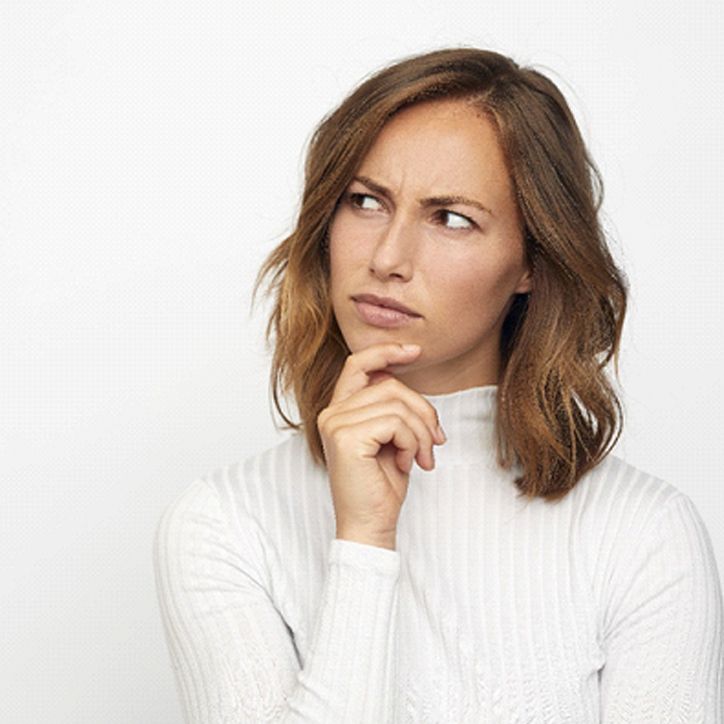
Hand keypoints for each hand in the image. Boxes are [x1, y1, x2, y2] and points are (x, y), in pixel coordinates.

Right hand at [317, 342, 446, 548]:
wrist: (371, 524)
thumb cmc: (382, 485)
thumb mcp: (392, 438)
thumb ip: (393, 407)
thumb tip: (405, 379)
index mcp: (340, 410)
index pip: (358, 364)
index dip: (386, 351)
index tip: (415, 351)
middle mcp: (331, 413)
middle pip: (390, 386)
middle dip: (423, 412)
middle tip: (435, 443)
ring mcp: (335, 424)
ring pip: (397, 405)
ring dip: (421, 433)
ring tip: (422, 458)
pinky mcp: (346, 438)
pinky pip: (395, 423)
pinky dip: (412, 443)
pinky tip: (408, 464)